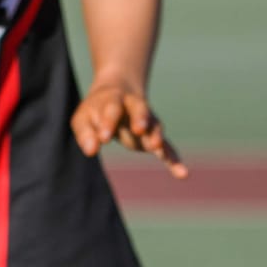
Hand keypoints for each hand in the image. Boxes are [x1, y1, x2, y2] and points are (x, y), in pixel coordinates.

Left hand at [72, 81, 187, 178]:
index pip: (112, 108)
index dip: (108, 122)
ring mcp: (147, 121)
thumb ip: (86, 134)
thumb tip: (91, 151)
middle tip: (139, 129)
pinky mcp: (153, 137)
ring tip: (157, 149)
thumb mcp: (84, 119)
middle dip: (140, 118)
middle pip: (140, 108)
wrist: (118, 92)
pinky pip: (166, 147)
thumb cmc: (96, 110)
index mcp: (114, 99)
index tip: (103, 138)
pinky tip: (182, 174)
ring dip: (156, 136)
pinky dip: (173, 160)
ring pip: (154, 126)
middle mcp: (134, 107)